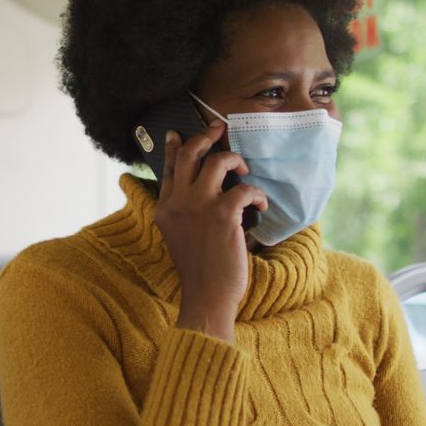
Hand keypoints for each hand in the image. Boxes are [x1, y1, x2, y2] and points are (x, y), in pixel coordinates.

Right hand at [154, 121, 267, 342]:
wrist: (206, 296)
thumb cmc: (200, 271)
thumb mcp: (181, 236)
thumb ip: (185, 212)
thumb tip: (206, 189)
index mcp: (165, 208)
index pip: (169, 169)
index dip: (174, 147)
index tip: (178, 133)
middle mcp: (178, 203)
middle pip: (190, 154)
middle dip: (206, 136)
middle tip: (219, 129)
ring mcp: (198, 207)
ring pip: (218, 162)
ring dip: (236, 161)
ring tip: (245, 172)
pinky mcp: (222, 215)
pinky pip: (245, 188)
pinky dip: (257, 194)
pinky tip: (260, 206)